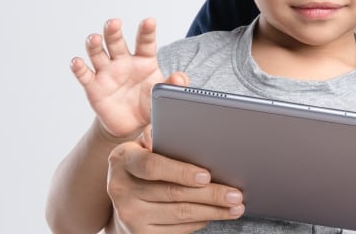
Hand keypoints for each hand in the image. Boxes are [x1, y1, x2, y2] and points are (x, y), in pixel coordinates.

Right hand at [71, 18, 163, 138]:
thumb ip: (173, 85)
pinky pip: (85, 75)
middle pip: (116, 42)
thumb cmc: (149, 103)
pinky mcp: (94, 86)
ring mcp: (107, 72)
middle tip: (114, 23)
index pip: (145, 42)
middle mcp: (123, 61)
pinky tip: (77, 62)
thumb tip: (180, 78)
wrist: (131, 125)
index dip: (146, 31)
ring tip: (94, 39)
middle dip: (113, 31)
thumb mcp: (163, 95)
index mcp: (144, 60)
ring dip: (94, 45)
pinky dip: (79, 68)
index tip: (149, 21)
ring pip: (98, 53)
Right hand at [106, 140, 245, 232]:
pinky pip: (177, 229)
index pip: (152, 166)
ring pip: (180, 214)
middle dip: (210, 194)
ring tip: (235, 206)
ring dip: (212, 211)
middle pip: (174, 193)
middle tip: (235, 194)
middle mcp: (121, 189)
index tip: (206, 175)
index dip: (181, 171)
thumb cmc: (141, 164)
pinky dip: (200, 221)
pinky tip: (215, 214)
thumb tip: (178, 132)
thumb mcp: (142, 145)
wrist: (120, 199)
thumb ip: (158, 136)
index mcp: (122, 160)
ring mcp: (129, 216)